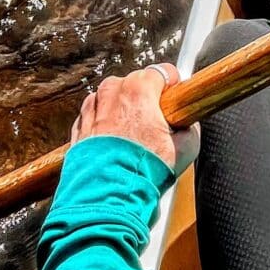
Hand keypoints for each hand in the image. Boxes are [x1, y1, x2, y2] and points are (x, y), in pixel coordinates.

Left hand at [70, 64, 200, 177]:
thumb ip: (189, 129)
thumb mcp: (185, 149)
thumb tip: (188, 126)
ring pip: (110, 95)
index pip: (162, 72)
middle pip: (134, 81)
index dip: (172, 85)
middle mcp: (112, 93)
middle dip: (145, 96)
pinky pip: (92, 113)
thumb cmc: (143, 171)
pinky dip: (102, 120)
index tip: (174, 97)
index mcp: (139, 91)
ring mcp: (92, 109)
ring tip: (132, 131)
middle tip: (155, 120)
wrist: (109, 197)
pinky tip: (113, 139)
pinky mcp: (79, 128)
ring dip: (121, 106)